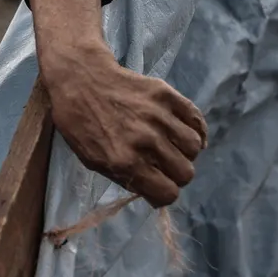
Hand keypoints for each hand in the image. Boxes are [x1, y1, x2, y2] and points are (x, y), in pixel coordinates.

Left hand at [43, 40, 205, 206]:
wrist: (80, 80)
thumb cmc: (81, 125)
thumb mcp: (94, 160)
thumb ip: (128, 179)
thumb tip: (158, 196)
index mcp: (125, 161)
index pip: (167, 193)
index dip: (164, 193)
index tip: (158, 185)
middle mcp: (147, 140)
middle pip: (185, 173)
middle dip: (175, 175)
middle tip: (163, 166)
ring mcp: (159, 116)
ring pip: (194, 148)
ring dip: (184, 152)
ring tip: (170, 147)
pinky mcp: (167, 95)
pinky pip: (197, 121)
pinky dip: (196, 131)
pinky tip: (183, 134)